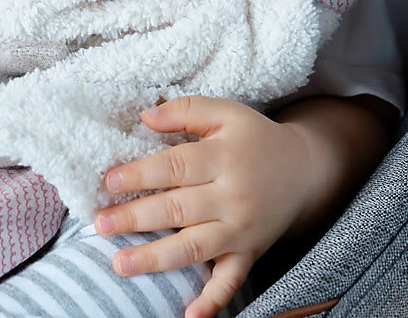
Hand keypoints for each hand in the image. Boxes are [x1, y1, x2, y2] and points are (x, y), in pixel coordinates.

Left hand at [94, 96, 313, 317]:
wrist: (306, 169)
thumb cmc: (256, 138)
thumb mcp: (226, 112)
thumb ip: (185, 110)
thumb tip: (146, 116)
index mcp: (224, 157)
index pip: (174, 166)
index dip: (140, 174)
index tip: (109, 181)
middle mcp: (232, 196)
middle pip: (177, 208)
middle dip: (136, 218)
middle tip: (101, 224)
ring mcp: (240, 230)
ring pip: (193, 247)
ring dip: (155, 258)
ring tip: (120, 263)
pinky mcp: (249, 253)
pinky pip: (231, 280)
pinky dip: (212, 300)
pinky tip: (189, 314)